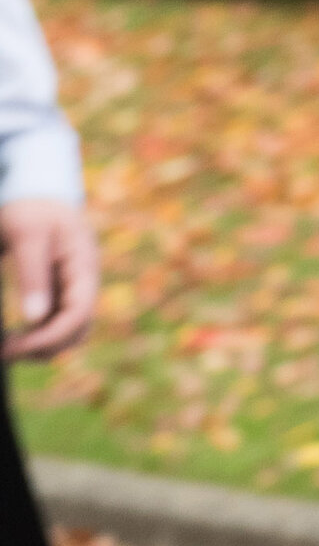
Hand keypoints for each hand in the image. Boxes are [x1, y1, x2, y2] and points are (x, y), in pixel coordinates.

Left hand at [0, 197, 100, 361]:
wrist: (36, 194)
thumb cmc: (31, 210)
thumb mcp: (27, 235)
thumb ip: (32, 274)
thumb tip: (34, 318)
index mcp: (83, 267)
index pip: (78, 314)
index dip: (50, 337)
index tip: (14, 347)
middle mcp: (84, 283)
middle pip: (78, 330)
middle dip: (45, 347)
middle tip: (5, 352)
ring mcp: (73, 288)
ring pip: (69, 331)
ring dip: (43, 346)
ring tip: (8, 347)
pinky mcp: (59, 292)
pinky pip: (56, 322)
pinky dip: (38, 335)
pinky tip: (13, 336)